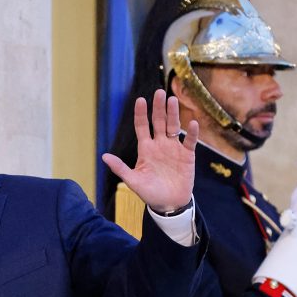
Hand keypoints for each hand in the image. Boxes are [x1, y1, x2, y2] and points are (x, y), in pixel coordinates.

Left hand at [102, 89, 198, 212]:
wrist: (168, 204)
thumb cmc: (149, 192)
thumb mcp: (133, 181)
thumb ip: (120, 168)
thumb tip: (104, 156)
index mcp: (145, 149)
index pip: (142, 127)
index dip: (141, 114)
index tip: (140, 100)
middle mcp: (159, 145)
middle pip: (159, 122)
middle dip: (158, 108)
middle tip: (159, 92)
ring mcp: (174, 148)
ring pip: (174, 126)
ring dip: (173, 114)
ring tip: (172, 100)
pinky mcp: (187, 155)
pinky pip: (190, 141)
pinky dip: (191, 133)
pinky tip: (192, 122)